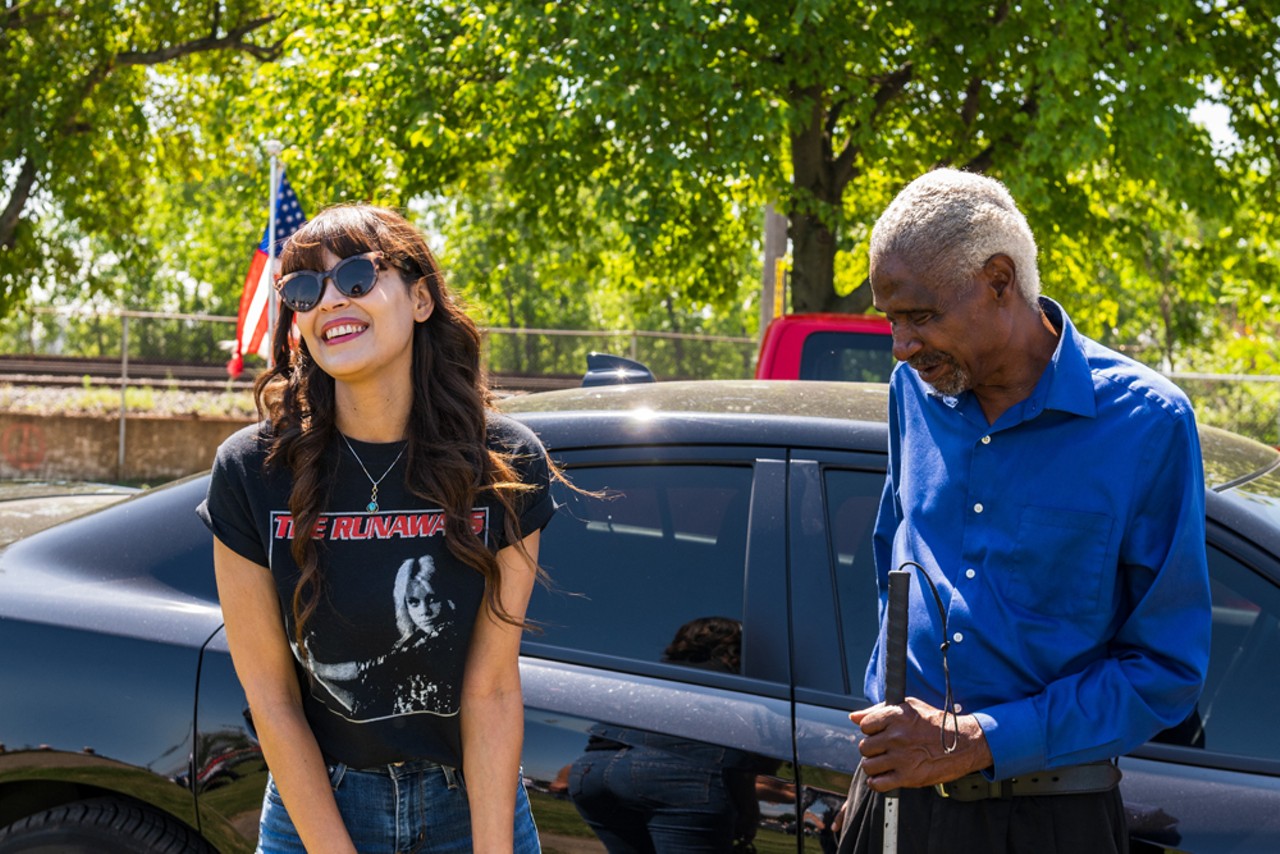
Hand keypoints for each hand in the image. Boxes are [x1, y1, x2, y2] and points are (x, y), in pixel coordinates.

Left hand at [849, 697, 991, 790]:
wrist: (964, 743)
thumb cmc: (936, 723)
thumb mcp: (909, 707)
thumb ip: (879, 710)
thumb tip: (854, 717)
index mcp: (896, 716)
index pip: (865, 725)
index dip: (871, 729)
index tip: (880, 733)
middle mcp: (896, 737)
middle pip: (865, 747)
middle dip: (872, 749)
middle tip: (884, 749)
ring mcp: (901, 758)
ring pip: (868, 765)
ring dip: (874, 766)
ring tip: (884, 763)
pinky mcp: (908, 777)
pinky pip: (878, 784)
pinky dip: (877, 782)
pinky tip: (885, 776)